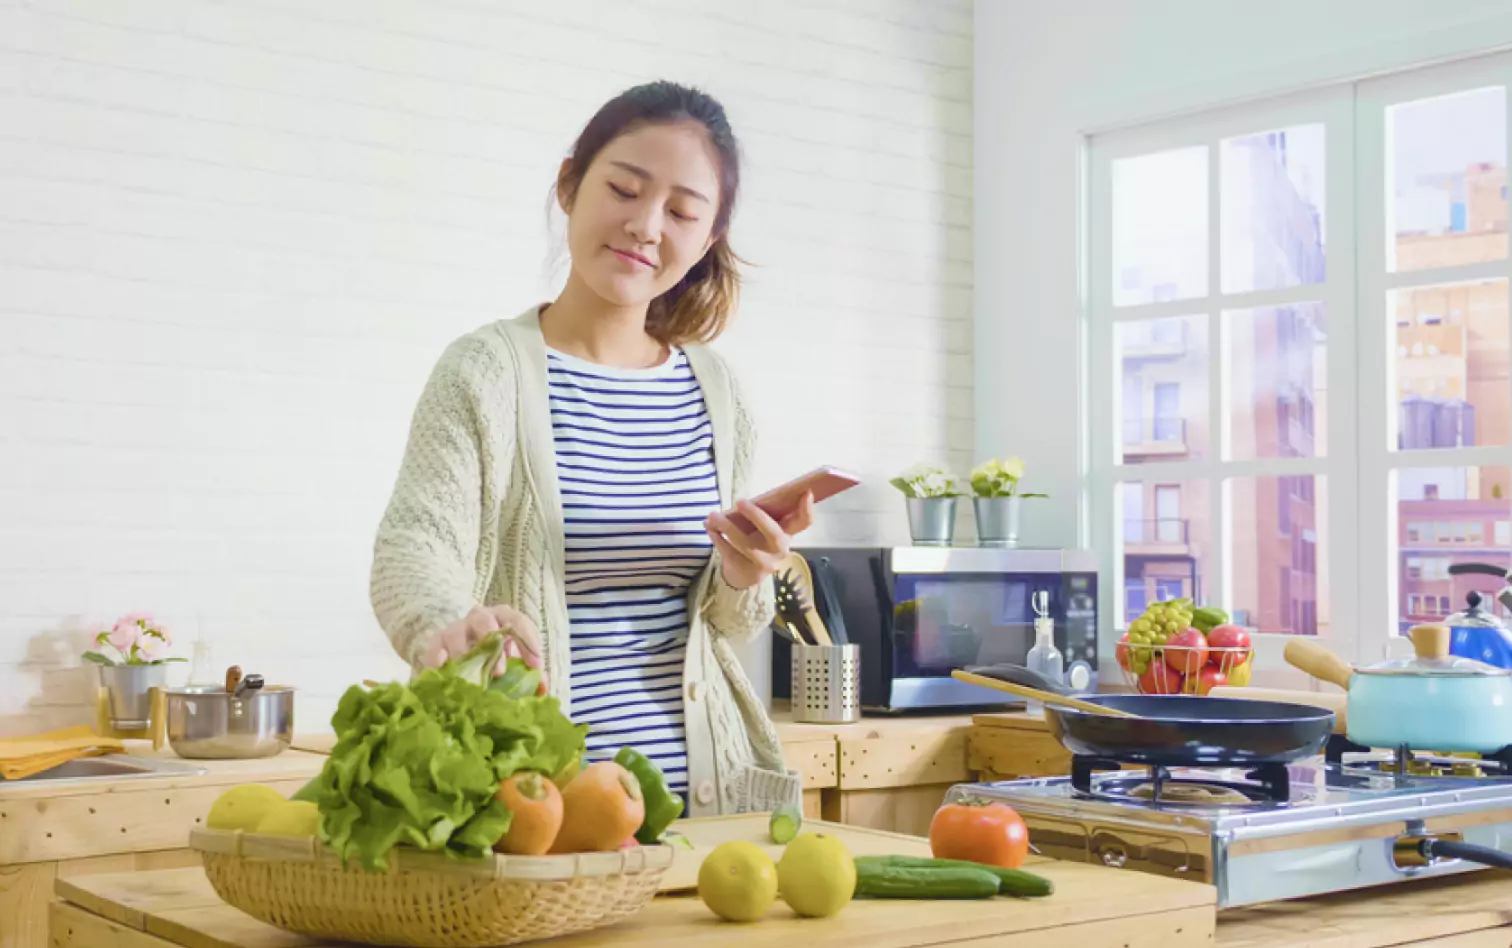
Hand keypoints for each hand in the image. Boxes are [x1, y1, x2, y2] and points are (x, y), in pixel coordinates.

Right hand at [424, 605, 545, 687]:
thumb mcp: (514, 659)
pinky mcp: (437, 641)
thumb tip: (542, 690)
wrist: (462, 650)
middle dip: (493, 645)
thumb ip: (529, 673)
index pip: (518, 621)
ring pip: (457, 633)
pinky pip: (435, 646)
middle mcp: (479, 617)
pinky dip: (437, 657)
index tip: (535, 665)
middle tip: (500, 673)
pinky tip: (440, 669)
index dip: (528, 641)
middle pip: (485, 622)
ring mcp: (457, 628)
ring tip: (471, 678)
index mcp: (503, 617)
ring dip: (465, 654)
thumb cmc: (495, 655)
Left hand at [705, 492, 814, 589]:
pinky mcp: (746, 570)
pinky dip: (718, 538)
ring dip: (727, 527)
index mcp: (787, 533)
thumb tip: (744, 501)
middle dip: (757, 516)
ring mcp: (764, 562)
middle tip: (740, 501)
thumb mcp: (765, 529)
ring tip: (713, 515)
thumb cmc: (756, 541)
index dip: (807, 508)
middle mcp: (780, 549)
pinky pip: (730, 552)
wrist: (747, 574)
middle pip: (773, 533)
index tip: (806, 492)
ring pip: (745, 544)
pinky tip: (710, 528)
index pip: (804, 522)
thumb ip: (763, 515)